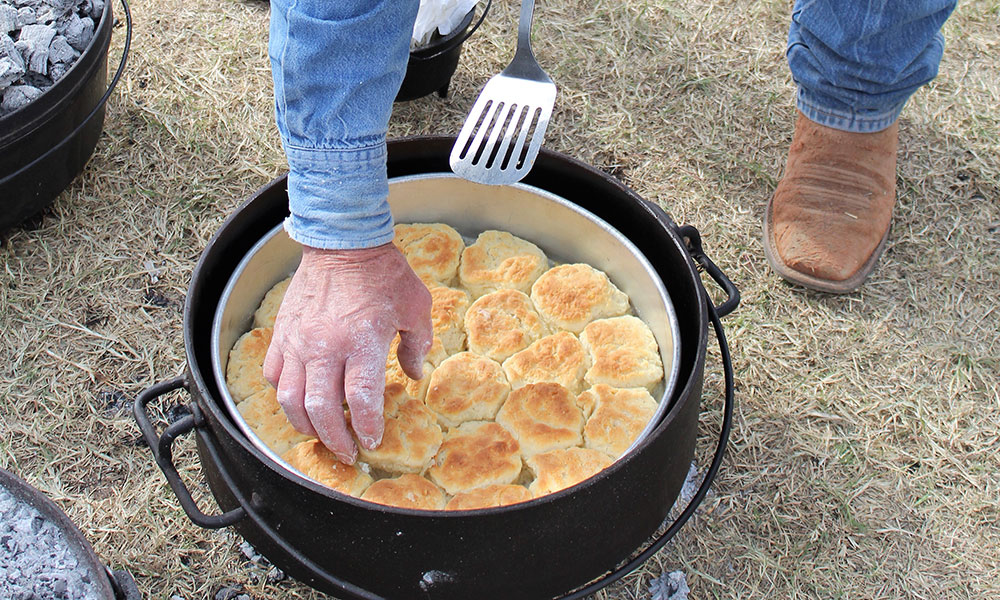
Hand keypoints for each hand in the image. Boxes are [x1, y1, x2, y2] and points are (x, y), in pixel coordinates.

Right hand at [263, 243, 432, 462]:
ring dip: (306, 425)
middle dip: (334, 439)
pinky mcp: (282, 334)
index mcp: (362, 342)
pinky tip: (300, 400)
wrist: (342, 242)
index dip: (367, 427)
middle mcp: (326, 346)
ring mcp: (299, 341)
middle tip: (347, 451)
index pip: (360, 400)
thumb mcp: (416, 307)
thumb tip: (413, 374)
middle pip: (321, 409)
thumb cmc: (383, 273)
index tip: (372, 440)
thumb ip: (418, 345)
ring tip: (322, 433)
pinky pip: (274, 376)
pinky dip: (285, 395)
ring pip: (290, 399)